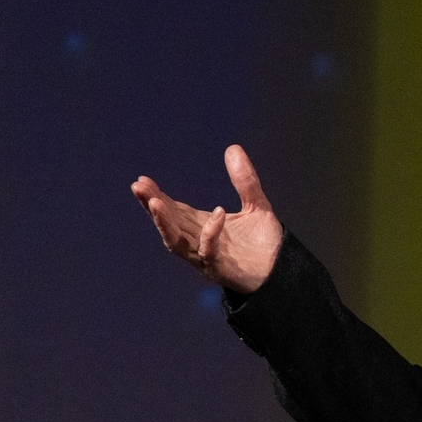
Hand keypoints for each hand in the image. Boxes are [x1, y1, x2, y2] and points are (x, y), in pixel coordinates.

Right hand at [131, 145, 283, 293]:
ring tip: (155, 203)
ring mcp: (206, 257)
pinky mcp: (221, 268)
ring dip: (165, 222)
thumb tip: (233, 147)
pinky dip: (211, 233)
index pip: (173, 210)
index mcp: (201, 226)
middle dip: (152, 205)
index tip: (143, 181)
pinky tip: (217, 213)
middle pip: (168, 223)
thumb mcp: (257, 205)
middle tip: (139, 186)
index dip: (157, 196)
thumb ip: (245, 180)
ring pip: (177, 241)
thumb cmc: (265, 245)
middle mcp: (198, 241)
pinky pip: (209, 251)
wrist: (282, 273)